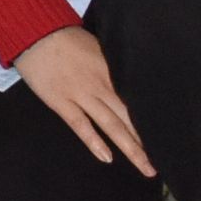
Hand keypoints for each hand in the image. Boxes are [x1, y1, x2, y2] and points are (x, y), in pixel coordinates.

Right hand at [13, 24, 153, 171]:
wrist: (35, 33)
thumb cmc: (65, 37)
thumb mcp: (97, 47)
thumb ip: (112, 66)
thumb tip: (128, 81)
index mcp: (112, 70)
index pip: (137, 100)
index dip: (151, 119)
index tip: (166, 137)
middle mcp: (101, 85)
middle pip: (129, 117)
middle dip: (146, 142)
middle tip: (162, 162)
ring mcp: (81, 95)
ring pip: (111, 125)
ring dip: (130, 148)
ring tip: (145, 167)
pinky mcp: (61, 102)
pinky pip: (81, 125)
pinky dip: (94, 142)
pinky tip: (108, 158)